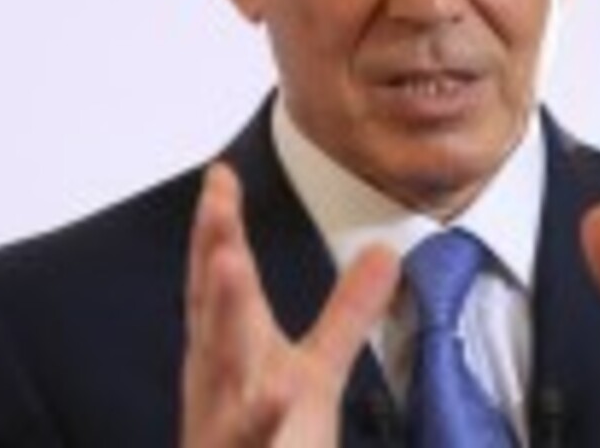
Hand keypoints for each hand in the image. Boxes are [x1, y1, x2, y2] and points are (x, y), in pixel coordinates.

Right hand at [181, 163, 399, 447]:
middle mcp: (222, 383)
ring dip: (226, 321)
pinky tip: (277, 395)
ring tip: (228, 266)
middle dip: (216, 268)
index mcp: (229, 352)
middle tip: (219, 215)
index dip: (215, 231)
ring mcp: (231, 426)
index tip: (220, 177)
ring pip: (228, 373)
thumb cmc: (264, 440)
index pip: (216, 283)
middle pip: (216, 319)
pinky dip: (263, 419)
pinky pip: (258, 440)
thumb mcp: (314, 369)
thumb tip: (384, 251)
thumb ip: (348, 311)